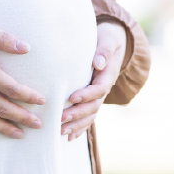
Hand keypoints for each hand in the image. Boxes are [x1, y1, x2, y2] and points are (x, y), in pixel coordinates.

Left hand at [60, 21, 126, 141]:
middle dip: (77, 114)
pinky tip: (69, 136)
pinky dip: (80, 126)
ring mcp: (98, 94)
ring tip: (61, 131)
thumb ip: (104, 50)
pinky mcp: (92, 97)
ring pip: (90, 114)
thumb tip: (98, 63)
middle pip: (93, 106)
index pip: (98, 89)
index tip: (71, 97)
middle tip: (60, 119)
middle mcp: (104, 87)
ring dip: (77, 124)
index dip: (86, 95)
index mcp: (108, 74)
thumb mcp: (108, 39)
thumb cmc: (107, 38)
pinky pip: (88, 115)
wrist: (113, 40)